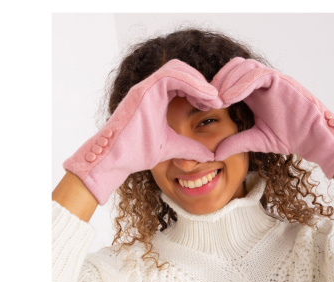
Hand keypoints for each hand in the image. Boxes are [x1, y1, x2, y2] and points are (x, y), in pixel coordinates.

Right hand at [63, 59, 221, 204]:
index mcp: (156, 98)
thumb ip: (190, 148)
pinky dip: (192, 83)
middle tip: (217, 100)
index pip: (182, 81)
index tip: (214, 105)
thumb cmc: (137, 153)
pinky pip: (171, 75)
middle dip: (202, 83)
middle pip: (182, 70)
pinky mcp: (143, 91)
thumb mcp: (172, 148)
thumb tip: (210, 156)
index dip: (200, 89)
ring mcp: (146, 87)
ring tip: (214, 99)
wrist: (116, 160)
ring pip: (177, 68)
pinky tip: (205, 98)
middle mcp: (150, 89)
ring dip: (199, 81)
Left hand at [212, 58, 333, 178]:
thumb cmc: (288, 137)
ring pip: (244, 67)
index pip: (230, 80)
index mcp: (254, 94)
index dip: (215, 88)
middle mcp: (262, 83)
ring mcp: (272, 79)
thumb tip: (214, 154)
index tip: (203, 104)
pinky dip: (241, 84)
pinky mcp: (280, 81)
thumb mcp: (256, 140)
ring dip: (228, 81)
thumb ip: (236, 143)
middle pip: (234, 67)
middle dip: (218, 81)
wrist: (311, 139)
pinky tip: (230, 98)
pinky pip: (257, 75)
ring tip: (218, 100)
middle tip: (207, 99)